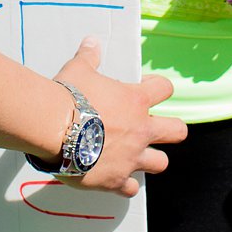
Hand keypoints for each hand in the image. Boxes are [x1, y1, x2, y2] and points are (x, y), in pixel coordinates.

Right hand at [53, 37, 185, 197]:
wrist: (54, 128)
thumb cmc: (68, 97)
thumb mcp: (78, 70)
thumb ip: (89, 57)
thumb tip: (91, 42)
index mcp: (135, 101)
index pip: (165, 89)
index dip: (159, 88)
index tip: (148, 90)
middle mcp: (140, 130)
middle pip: (177, 131)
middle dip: (171, 130)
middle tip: (157, 129)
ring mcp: (131, 157)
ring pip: (160, 163)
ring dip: (152, 160)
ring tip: (137, 157)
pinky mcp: (116, 179)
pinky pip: (131, 189)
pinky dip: (125, 185)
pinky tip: (115, 179)